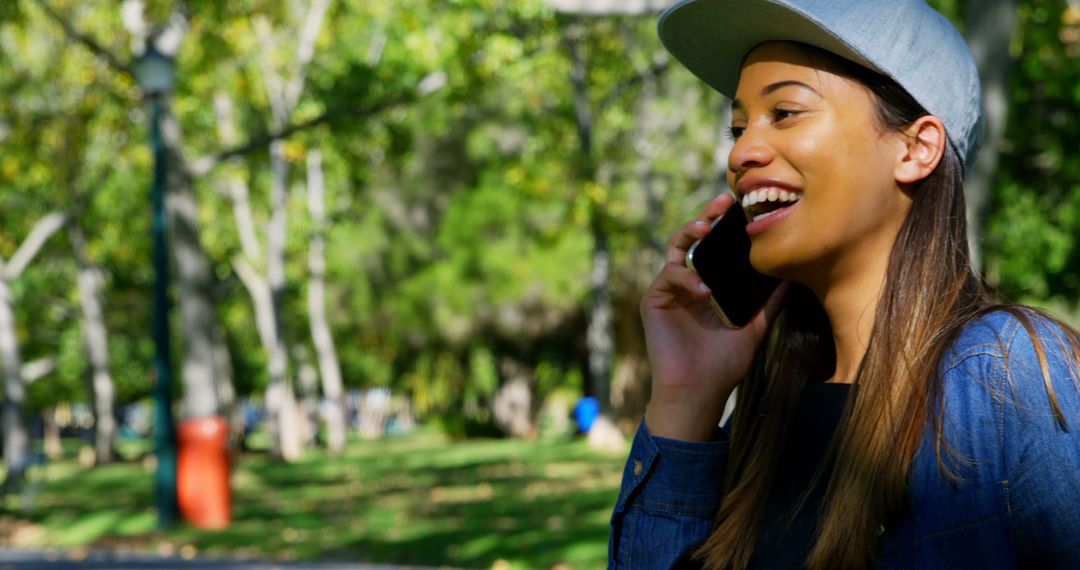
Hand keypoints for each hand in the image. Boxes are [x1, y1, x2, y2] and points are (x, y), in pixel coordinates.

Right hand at [641, 193, 787, 440]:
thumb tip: (795, 274)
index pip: (716, 245)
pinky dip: (685, 278)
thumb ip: (771, 300)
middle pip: (694, 238)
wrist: (699, 391)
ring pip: (675, 248)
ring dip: (689, 235)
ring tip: (705, 230)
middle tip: (722, 204)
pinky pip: (667, 276)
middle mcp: (688, 281)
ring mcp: (670, 290)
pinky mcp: (654, 301)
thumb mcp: (756, 326)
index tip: (742, 207)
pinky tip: (703, 289)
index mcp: (710, 282)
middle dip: (706, 217)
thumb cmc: (724, 363)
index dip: (725, 224)